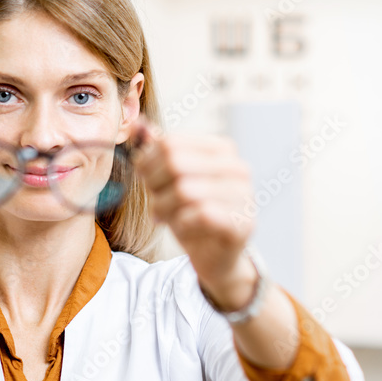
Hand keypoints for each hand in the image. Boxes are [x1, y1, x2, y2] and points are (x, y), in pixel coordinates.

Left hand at [130, 119, 256, 308]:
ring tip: (164, 217)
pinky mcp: (243, 223)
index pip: (171, 143)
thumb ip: (157, 151)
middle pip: (176, 163)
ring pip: (185, 190)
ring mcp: (244, 195)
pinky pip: (200, 215)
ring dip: (164, 208)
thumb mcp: (171, 180)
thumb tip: (137, 124)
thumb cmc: (192, 214)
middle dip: (154, 186)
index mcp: (222, 150)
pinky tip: (182, 229)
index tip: (144, 180)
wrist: (216, 256)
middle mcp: (237, 168)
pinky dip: (181, 224)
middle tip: (155, 203)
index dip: (147, 162)